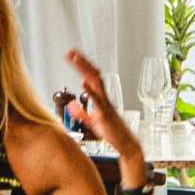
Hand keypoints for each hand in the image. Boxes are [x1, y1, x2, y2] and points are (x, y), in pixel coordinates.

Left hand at [62, 49, 141, 170]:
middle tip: (71, 52)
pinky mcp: (105, 114)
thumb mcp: (92, 121)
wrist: (124, 142)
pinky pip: (98, 100)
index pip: (90, 77)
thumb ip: (81, 112)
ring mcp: (105, 104)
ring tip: (76, 60)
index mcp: (100, 97)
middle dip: (82, 63)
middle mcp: (103, 97)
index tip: (71, 56)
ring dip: (85, 70)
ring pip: (96, 82)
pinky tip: (84, 83)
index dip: (81, 66)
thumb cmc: (110, 131)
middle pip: (93, 74)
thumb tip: (70, 105)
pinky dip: (91, 91)